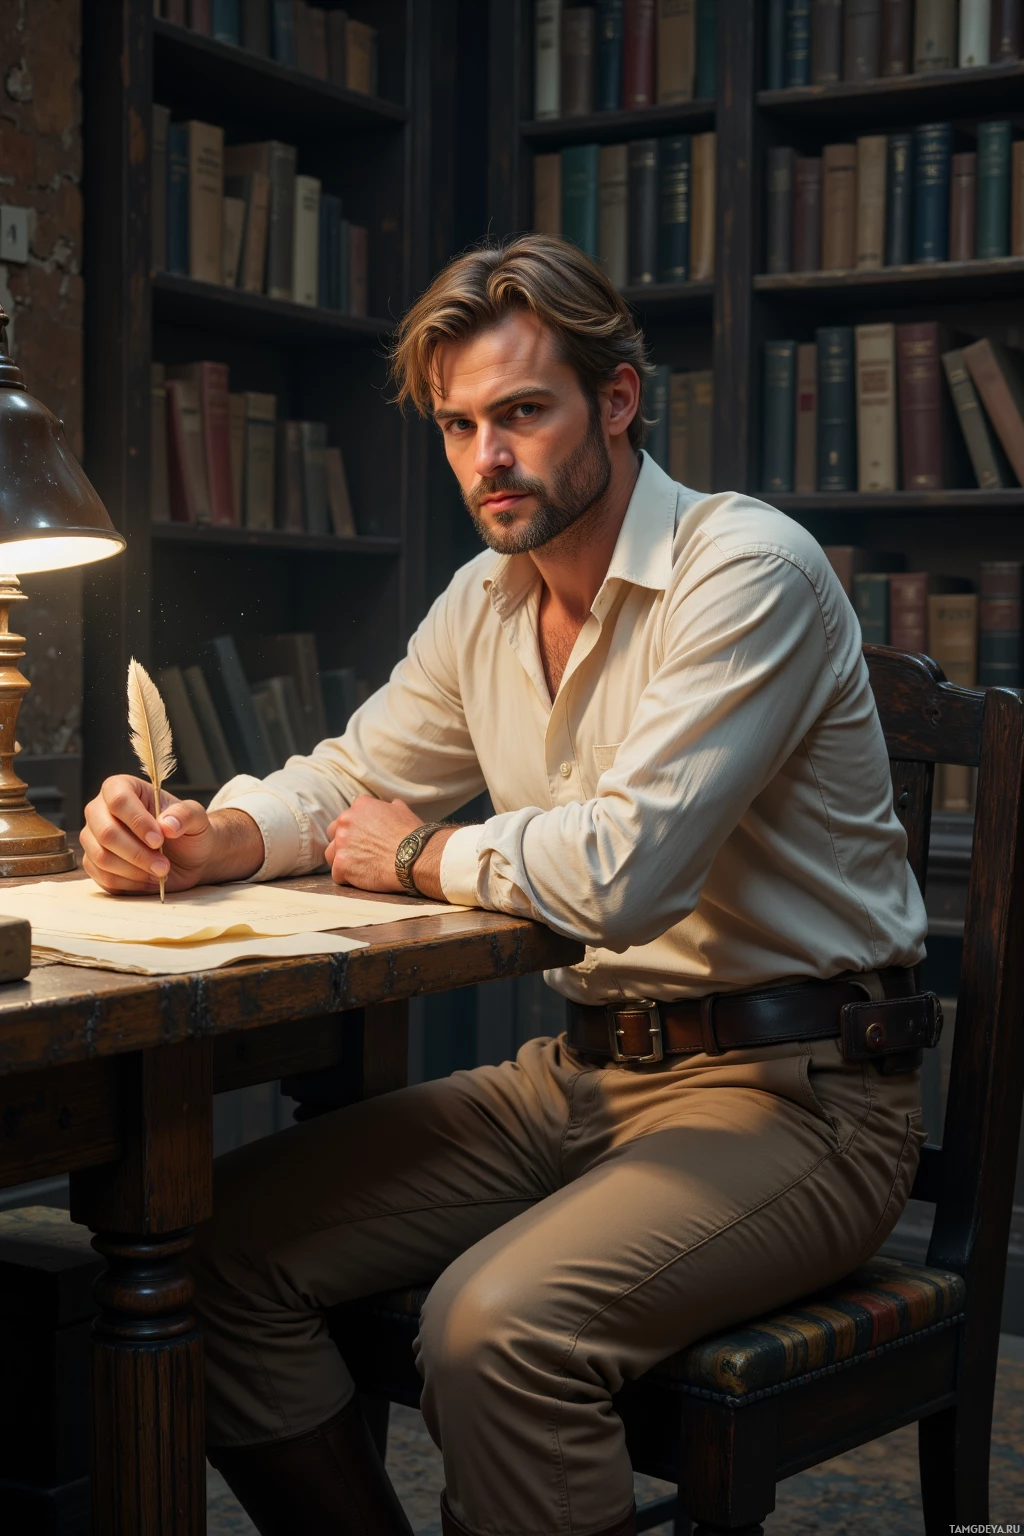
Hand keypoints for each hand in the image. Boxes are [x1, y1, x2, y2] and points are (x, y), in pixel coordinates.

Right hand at [81, 775, 261, 894]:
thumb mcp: (197, 818)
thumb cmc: (187, 831)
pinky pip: (103, 877)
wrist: (187, 857)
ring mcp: (93, 838)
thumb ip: (186, 815)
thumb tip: (166, 824)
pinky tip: (149, 880)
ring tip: (160, 872)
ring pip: (102, 857)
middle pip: (106, 832)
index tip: (159, 840)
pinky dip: (129, 883)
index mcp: (122, 788)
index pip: (118, 800)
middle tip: (164, 865)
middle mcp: (100, 810)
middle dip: (137, 853)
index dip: (137, 822)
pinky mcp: (94, 863)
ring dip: (134, 871)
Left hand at [324, 796, 422, 891]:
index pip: (348, 817)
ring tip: (360, 868)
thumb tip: (388, 805)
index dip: (357, 829)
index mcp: (360, 806)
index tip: (366, 839)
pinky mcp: (341, 865)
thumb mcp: (402, 810)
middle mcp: (346, 821)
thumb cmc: (412, 835)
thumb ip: (387, 807)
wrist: (414, 857)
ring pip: (331, 854)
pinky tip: (363, 878)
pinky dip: (348, 878)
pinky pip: (337, 874)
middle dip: (344, 842)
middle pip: (334, 833)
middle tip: (360, 853)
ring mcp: (341, 844)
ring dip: (343, 860)